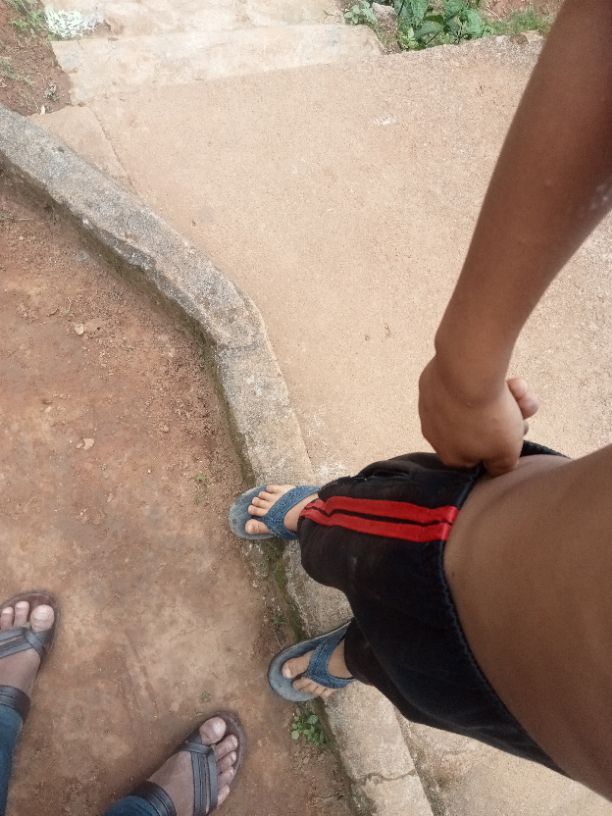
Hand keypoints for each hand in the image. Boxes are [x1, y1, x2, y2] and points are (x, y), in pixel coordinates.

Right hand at [418, 356, 538, 475]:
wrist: (466, 373)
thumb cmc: (487, 418)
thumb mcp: (506, 452)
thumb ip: (501, 467)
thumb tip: (496, 469)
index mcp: (451, 456)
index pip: (478, 458)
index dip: (500, 445)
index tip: (517, 431)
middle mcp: (434, 434)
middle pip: (477, 429)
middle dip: (505, 418)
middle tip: (523, 408)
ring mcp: (430, 406)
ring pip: (471, 404)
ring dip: (501, 397)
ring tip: (516, 386)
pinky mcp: (431, 382)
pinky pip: (459, 385)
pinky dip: (478, 381)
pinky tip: (492, 374)